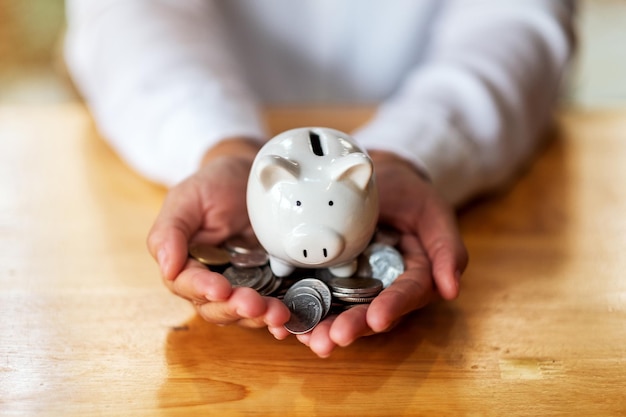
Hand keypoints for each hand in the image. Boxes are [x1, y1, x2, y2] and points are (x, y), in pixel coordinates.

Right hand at [146, 138, 290, 328]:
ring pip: (243, 312)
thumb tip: (166, 267)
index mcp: (185, 263)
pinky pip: (270, 305)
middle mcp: (210, 280)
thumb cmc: (213, 184)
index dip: (202, 290)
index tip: (220, 289)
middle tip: (254, 304)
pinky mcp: (268, 283)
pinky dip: (277, 316)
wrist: (251, 176)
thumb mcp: (186, 198)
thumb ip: (169, 231)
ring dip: (259, 316)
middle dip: (234, 308)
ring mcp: (241, 284)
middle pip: (216, 307)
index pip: (187, 285)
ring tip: (277, 314)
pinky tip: (287, 319)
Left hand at [294, 150, 467, 356]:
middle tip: (329, 339)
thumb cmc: (407, 192)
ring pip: (341, 311)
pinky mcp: (326, 277)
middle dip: (351, 327)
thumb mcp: (431, 210)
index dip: (393, 307)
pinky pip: (315, 295)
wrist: (372, 176)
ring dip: (322, 327)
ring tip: (304, 338)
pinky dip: (301, 310)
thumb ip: (446, 247)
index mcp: (413, 276)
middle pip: (370, 312)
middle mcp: (383, 287)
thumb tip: (452, 290)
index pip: (407, 294)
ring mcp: (353, 284)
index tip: (377, 320)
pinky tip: (284, 322)